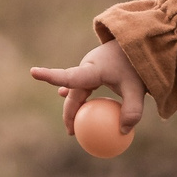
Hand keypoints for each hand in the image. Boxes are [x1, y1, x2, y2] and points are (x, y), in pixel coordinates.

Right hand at [30, 40, 145, 139]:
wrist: (143, 44)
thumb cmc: (139, 65)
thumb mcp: (138, 89)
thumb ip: (133, 111)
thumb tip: (123, 132)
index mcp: (93, 69)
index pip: (69, 76)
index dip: (50, 76)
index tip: (33, 71)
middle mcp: (87, 67)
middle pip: (72, 92)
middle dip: (69, 112)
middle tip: (72, 132)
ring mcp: (90, 67)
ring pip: (77, 90)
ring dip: (75, 106)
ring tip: (73, 125)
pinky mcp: (95, 68)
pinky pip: (84, 87)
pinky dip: (83, 98)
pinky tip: (77, 105)